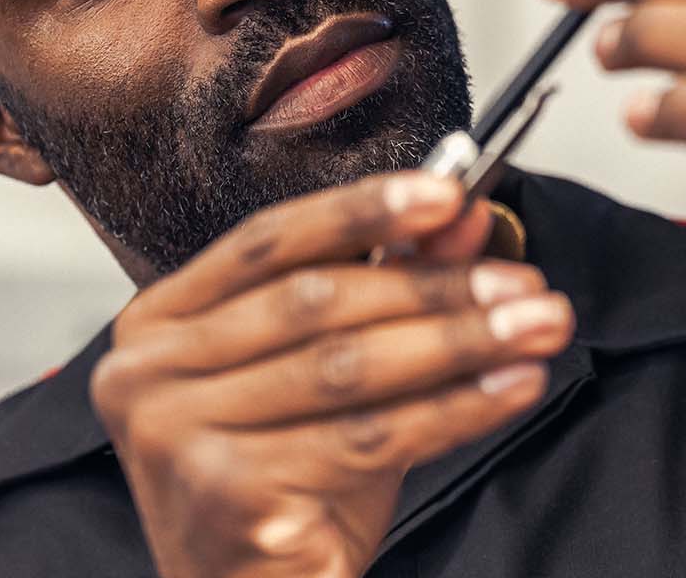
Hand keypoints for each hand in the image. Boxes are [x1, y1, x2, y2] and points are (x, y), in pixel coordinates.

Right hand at [90, 172, 574, 577]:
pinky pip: (366, 438)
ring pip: (347, 367)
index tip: (449, 191)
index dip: (364, 209)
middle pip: (316, 302)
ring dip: (460, 341)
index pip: (270, 239)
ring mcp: (175, 436)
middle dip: (437, 286)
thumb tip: (460, 215)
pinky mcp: (225, 495)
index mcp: (160, 322)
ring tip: (537, 326)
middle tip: (524, 283)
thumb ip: (390, 283)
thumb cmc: (287, 487)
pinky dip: (454, 408)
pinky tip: (511, 386)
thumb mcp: (341, 374)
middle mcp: (147, 372)